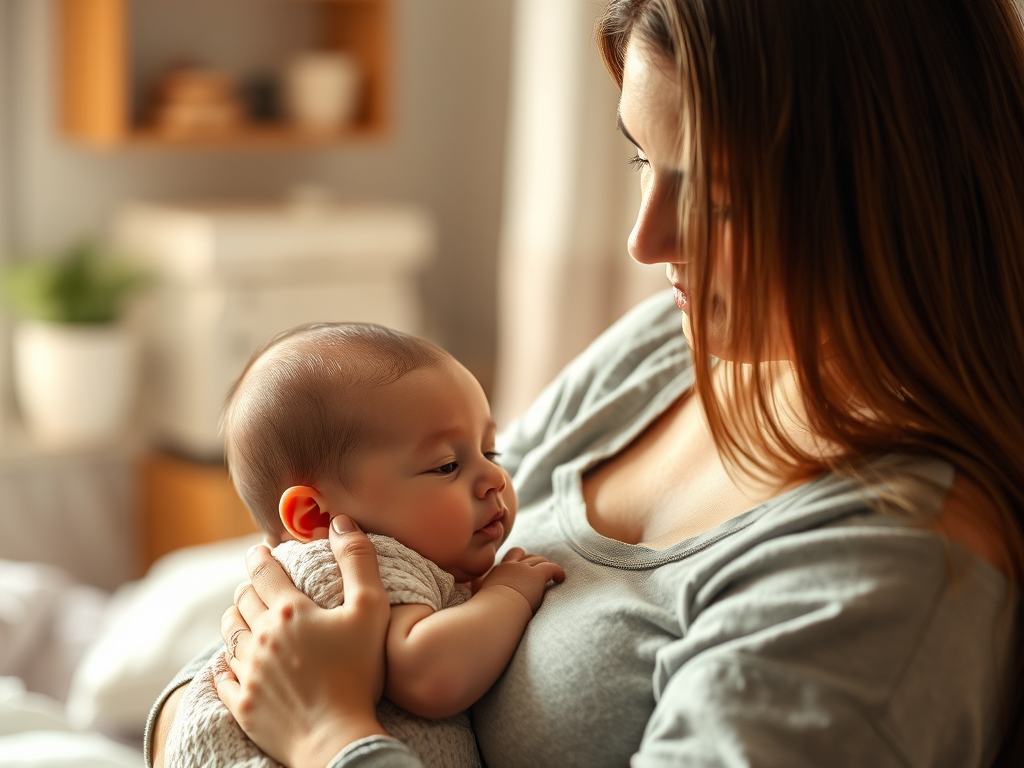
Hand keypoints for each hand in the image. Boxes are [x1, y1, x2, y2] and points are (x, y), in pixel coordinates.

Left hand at [216, 516, 390, 767]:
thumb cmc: (359, 673)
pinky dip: (224, 664)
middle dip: (248, 587)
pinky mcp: (242, 703)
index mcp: (290, 611)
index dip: (260, 557)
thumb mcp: (371, 609)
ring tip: (242, 616)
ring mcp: (249, 672)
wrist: (337, 737)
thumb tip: (342, 523)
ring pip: (229, 635)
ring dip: (235, 620)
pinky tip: (228, 663)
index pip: (264, 573)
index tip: (257, 550)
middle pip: (242, 601)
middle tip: (255, 584)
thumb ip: (358, 562)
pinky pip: (222, 677)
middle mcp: (262, 637)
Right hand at [479, 548, 564, 612]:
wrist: (495, 614)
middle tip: (539, 570)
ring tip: (553, 575)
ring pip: (538, 559)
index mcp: (496, 572)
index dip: (517, 563)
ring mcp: (524, 569)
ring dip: (545, 566)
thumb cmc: (485, 610)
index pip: (509, 559)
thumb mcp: (476, 596)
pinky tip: (561, 578)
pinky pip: (551, 567)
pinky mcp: (536, 575)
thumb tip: (469, 585)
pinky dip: (558, 571)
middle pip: (523, 554)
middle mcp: (509, 566)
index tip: (521, 571)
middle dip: (531, 560)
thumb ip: (475, 589)